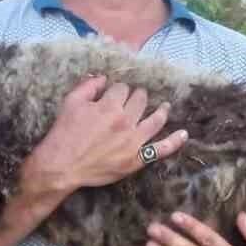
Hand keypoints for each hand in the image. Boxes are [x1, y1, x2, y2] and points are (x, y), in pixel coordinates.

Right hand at [26, 74, 187, 195]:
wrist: (62, 166)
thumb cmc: (63, 134)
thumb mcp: (70, 103)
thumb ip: (88, 86)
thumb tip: (103, 79)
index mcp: (110, 106)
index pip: (122, 89)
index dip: (117, 90)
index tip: (113, 95)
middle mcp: (125, 121)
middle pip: (140, 101)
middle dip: (138, 96)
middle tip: (135, 99)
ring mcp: (133, 141)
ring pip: (155, 120)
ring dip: (161, 111)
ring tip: (165, 107)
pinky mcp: (136, 159)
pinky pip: (160, 149)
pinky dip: (174, 142)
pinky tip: (183, 135)